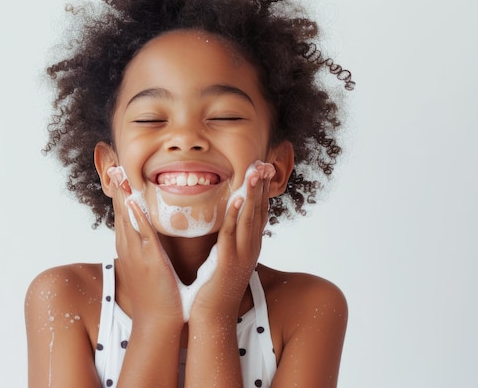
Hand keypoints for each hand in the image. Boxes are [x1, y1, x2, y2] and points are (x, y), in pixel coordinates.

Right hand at [110, 177, 182, 325]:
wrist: (157, 320)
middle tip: (111, 161)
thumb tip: (149, 233)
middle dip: (115, 185)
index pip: (121, 212)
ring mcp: (136, 253)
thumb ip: (145, 247)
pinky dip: (136, 216)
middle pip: (119, 210)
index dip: (118, 190)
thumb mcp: (146, 264)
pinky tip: (131, 201)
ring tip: (117, 172)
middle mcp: (128, 246)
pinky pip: (142, 233)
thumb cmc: (155, 294)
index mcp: (128, 246)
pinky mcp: (149, 260)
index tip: (116, 169)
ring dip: (122, 194)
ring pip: (126, 217)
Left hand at [191, 161, 274, 320]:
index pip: (260, 212)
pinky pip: (232, 234)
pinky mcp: (228, 262)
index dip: (263, 189)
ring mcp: (242, 255)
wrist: (212, 315)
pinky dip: (235, 215)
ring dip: (253, 193)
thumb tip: (227, 223)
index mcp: (250, 245)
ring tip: (256, 171)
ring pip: (250, 218)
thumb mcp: (226, 257)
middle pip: (260, 210)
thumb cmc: (215, 286)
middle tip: (265, 162)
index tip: (264, 168)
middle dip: (262, 185)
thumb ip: (230, 240)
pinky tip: (237, 198)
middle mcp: (251, 248)